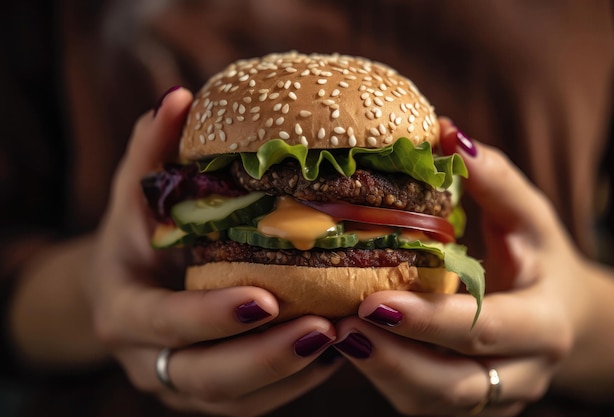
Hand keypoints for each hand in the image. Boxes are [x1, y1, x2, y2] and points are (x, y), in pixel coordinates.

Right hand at [85, 87, 340, 415]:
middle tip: (326, 330)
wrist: (125, 289)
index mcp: (126, 310)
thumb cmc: (135, 237)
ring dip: (292, 375)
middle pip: (207, 378)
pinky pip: (254, 405)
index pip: (165, 323)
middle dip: (268, 359)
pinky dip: (296, 384)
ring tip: (345, 340)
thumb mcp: (133, 197)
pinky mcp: (210, 395)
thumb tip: (178, 98)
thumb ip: (150, 153)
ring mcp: (180, 386)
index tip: (267, 297)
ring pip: (237, 400)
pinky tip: (336, 353)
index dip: (212, 316)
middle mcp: (148, 359)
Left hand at [332, 118, 589, 415]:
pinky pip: (421, 403)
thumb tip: (447, 132)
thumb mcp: (529, 217)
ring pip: (432, 402)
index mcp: (543, 323)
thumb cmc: (540, 259)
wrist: (564, 318)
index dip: (431, 319)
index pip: (485, 329)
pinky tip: (350, 345)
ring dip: (381, 373)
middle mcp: (522, 372)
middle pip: (455, 383)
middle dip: (395, 358)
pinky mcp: (468, 404)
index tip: (375, 300)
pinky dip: (384, 377)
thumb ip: (494, 179)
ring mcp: (494, 398)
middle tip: (341, 325)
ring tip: (334, 336)